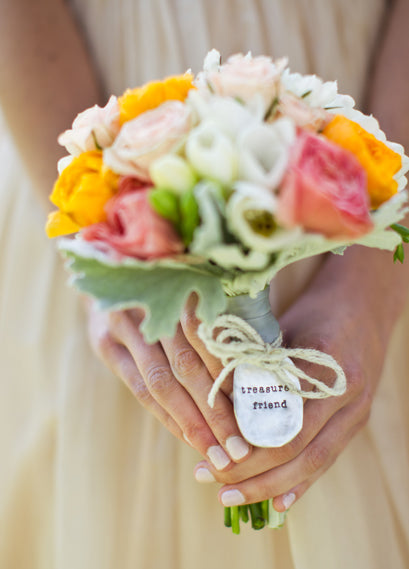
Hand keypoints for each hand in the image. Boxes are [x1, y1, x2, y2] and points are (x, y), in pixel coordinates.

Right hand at [85, 295, 251, 470]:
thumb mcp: (195, 288)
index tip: (256, 416)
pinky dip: (166, 416)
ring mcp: (120, 324)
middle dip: (214, 413)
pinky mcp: (103, 342)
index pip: (210, 344)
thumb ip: (221, 319)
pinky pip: (139, 388)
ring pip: (160, 384)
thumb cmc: (169, 286)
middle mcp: (149, 306)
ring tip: (217, 454)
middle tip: (239, 450)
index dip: (231, 381)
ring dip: (190, 423)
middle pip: (185, 368)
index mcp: (180, 291)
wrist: (112, 272)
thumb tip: (261, 365)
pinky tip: (188, 437)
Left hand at [192, 269, 388, 511]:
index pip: (282, 424)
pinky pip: (329, 456)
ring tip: (234, 496)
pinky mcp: (357, 418)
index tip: (209, 461)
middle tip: (213, 482)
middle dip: (253, 476)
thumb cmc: (314, 310)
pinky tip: (277, 501)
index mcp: (322, 365)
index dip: (245, 451)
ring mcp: (357, 409)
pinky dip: (302, 482)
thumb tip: (212, 405)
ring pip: (315, 462)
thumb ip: (254, 365)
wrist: (364, 304)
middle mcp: (345, 393)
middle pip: (298, 451)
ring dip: (272, 485)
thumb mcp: (279, 328)